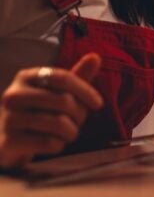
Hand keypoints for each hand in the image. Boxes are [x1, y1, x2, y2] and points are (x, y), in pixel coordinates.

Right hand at [0, 53, 102, 168]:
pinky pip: (48, 142)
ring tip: (68, 133)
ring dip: (72, 132)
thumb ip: (77, 76)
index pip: (63, 78)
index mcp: (27, 76)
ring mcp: (9, 118)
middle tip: (78, 122)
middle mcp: (14, 95)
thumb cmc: (40, 111)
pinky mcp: (9, 142)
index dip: (85, 90)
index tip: (98, 104)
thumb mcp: (58, 91)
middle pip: (63, 101)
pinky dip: (59, 145)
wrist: (8, 140)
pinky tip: (55, 143)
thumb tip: (95, 56)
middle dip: (79, 114)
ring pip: (58, 123)